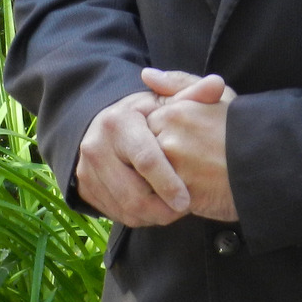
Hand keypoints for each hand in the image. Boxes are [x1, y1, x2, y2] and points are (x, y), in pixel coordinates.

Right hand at [75, 91, 191, 226]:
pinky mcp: (85, 188)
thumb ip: (193, 94)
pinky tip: (156, 208)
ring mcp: (87, 169)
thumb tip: (216, 84)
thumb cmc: (147, 114)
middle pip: (133, 194)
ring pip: (125, 209)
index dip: (168, 184)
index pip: (146, 160)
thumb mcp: (168, 101)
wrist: (108, 125)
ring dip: (153, 216)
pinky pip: (116, 215)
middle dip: (163, 209)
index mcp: (119, 122)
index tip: (187, 201)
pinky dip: (140, 218)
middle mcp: (96, 146)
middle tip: (184, 210)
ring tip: (173, 209)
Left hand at [145, 69, 238, 222]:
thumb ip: (178, 83)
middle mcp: (170, 138)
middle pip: (148, 152)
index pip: (149, 126)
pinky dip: (174, 198)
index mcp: (175, 112)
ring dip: (164, 179)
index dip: (163, 136)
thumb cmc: (245, 127)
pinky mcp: (183, 195)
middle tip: (189, 161)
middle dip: (161, 158)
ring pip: (154, 176)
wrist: (271, 163)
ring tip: (193, 177)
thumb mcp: (218, 95)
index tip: (183, 142)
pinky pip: (165, 199)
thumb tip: (146, 75)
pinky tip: (195, 192)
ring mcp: (175, 169)